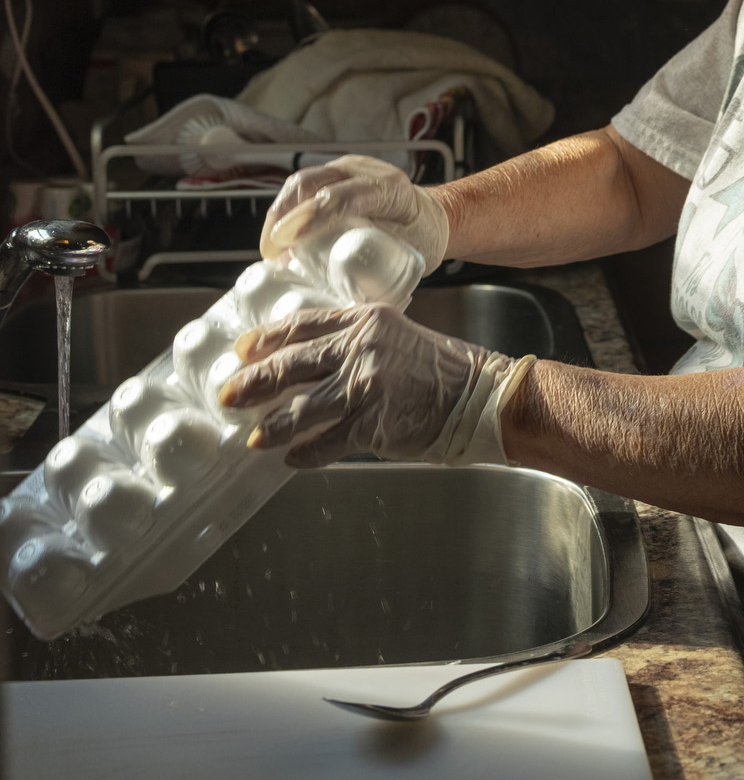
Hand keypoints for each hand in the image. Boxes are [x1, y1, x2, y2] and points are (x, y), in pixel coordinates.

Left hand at [224, 305, 483, 468]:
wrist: (478, 397)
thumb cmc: (441, 370)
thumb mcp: (396, 336)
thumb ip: (357, 341)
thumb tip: (309, 364)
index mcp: (365, 320)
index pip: (302, 326)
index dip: (266, 339)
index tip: (242, 351)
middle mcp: (361, 348)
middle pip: (291, 365)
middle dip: (253, 383)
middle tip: (230, 396)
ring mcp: (365, 386)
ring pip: (301, 409)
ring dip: (272, 426)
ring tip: (253, 438)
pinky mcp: (372, 423)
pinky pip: (326, 443)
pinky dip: (305, 454)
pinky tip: (292, 459)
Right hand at [259, 155, 449, 272]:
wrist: (429, 218)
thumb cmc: (420, 240)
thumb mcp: (407, 256)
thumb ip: (375, 271)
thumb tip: (337, 300)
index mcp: (391, 189)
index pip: (344, 197)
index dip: (311, 218)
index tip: (286, 244)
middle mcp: (366, 171)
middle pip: (313, 182)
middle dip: (284, 216)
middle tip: (270, 252)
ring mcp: (348, 168)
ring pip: (302, 181)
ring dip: (278, 214)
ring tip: (269, 247)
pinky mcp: (334, 174)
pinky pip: (302, 186)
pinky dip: (285, 210)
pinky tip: (276, 236)